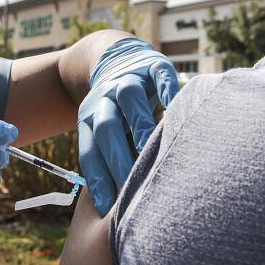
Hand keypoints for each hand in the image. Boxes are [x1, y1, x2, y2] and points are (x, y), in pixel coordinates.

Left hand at [77, 37, 178, 213]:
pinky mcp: (152, 65)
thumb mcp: (108, 131)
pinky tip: (175, 107)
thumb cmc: (117, 110)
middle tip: (131, 186)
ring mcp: (127, 80)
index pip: (90, 152)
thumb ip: (112, 160)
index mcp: (89, 119)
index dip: (98, 180)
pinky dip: (166, 90)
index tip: (107, 208)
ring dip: (138, 123)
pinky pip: (158, 77)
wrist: (113, 56)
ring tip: (151, 149)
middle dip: (117, 158)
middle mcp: (104, 99)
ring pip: (129, 100)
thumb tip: (117, 208)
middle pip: (106, 128)